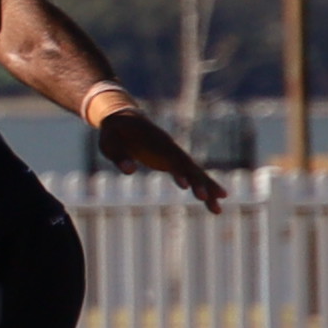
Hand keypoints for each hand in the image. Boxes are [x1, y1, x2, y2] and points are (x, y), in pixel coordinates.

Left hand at [97, 107, 226, 213]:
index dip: (179, 171)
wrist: (124, 119)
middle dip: (199, 183)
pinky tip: (211, 199)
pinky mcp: (172, 161)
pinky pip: (190, 175)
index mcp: (155, 141)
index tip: (187, 186)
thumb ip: (119, 156)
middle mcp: (170, 148)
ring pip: (194, 172)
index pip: (170, 158)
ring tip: (217, 208)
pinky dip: (201, 186)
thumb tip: (129, 171)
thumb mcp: (110, 143)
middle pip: (188, 166)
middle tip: (208, 199)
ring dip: (207, 188)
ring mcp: (173, 154)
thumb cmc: (114, 132)